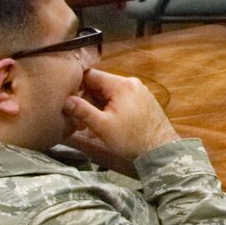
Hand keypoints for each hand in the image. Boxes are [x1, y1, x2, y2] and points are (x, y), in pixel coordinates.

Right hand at [64, 68, 180, 168]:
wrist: (160, 149)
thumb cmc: (132, 138)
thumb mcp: (102, 125)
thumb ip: (82, 110)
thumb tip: (65, 100)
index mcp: (121, 85)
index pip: (90, 75)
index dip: (76, 86)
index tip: (67, 100)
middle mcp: (131, 83)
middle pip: (99, 84)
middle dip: (87, 100)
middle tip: (79, 121)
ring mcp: (139, 91)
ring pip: (109, 93)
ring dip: (97, 106)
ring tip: (91, 126)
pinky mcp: (143, 100)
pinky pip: (120, 98)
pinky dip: (109, 108)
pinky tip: (105, 123)